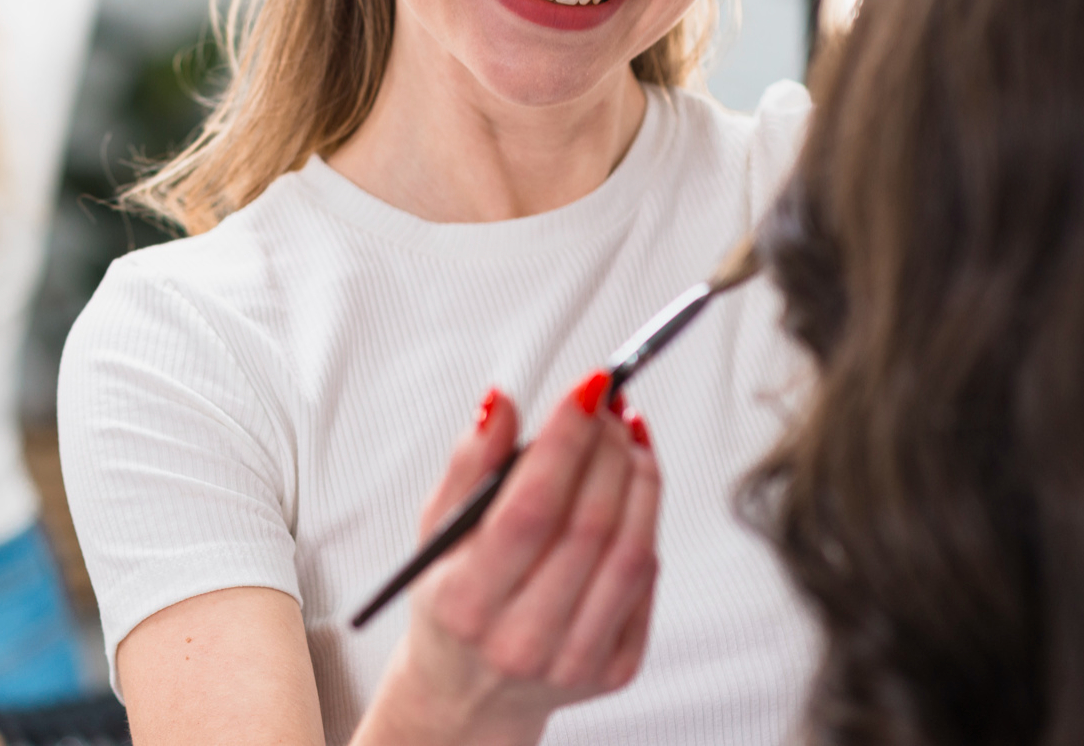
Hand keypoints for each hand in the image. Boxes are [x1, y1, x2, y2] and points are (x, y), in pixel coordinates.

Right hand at [360, 378, 660, 745]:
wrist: (467, 693)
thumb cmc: (451, 601)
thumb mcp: (436, 532)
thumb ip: (468, 465)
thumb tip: (500, 405)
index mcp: (466, 602)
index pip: (530, 510)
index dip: (565, 442)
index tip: (585, 390)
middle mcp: (520, 640)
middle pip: (589, 526)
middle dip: (607, 449)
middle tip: (608, 407)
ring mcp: (574, 661)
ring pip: (632, 552)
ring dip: (640, 479)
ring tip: (626, 440)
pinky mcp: (614, 671)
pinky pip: (646, 583)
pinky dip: (646, 525)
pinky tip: (629, 494)